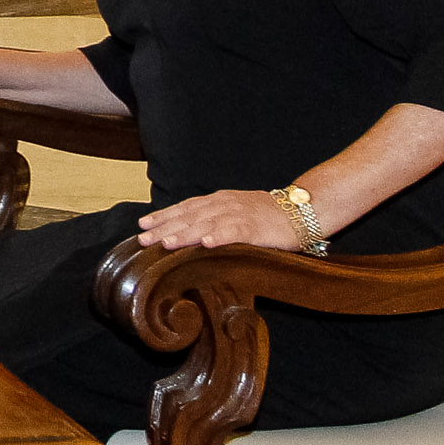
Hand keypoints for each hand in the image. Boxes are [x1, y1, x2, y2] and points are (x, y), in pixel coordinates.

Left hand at [136, 189, 308, 253]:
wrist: (301, 210)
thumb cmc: (267, 214)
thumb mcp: (235, 212)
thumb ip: (214, 219)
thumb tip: (191, 233)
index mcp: (218, 201)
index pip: (184, 208)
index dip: (163, 216)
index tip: (142, 225)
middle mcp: (224, 204)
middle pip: (188, 217)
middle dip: (164, 228)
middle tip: (142, 239)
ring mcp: (239, 215)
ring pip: (206, 224)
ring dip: (184, 234)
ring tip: (166, 243)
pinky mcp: (255, 228)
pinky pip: (234, 232)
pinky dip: (219, 237)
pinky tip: (206, 244)